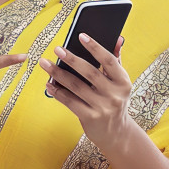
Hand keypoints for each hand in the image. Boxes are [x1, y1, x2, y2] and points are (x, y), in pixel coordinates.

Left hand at [39, 34, 137, 153]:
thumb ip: (116, 60)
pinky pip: (70, 101)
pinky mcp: (90, 118)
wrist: (115, 132)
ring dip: (58, 74)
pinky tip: (49, 84)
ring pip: (76, 86)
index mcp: (123, 81)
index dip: (95, 47)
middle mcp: (114, 94)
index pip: (109, 60)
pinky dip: (58, 92)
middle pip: (90, 72)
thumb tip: (117, 38)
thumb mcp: (119, 82)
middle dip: (71, 59)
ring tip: (46, 64)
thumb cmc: (115, 100)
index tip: (81, 36)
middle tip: (57, 49)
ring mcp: (102, 107)